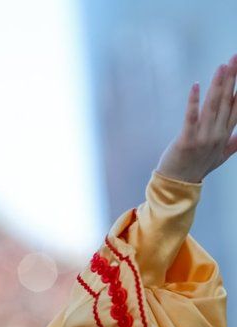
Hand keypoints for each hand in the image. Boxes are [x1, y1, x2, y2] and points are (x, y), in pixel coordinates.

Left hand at [155, 53, 236, 183]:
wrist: (178, 185)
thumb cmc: (199, 167)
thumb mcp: (222, 155)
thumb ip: (236, 142)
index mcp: (226, 134)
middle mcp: (218, 134)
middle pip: (227, 100)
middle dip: (233, 78)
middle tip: (235, 58)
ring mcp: (203, 137)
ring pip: (213, 106)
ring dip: (218, 85)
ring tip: (222, 66)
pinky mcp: (186, 140)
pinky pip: (190, 118)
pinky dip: (193, 102)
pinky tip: (195, 86)